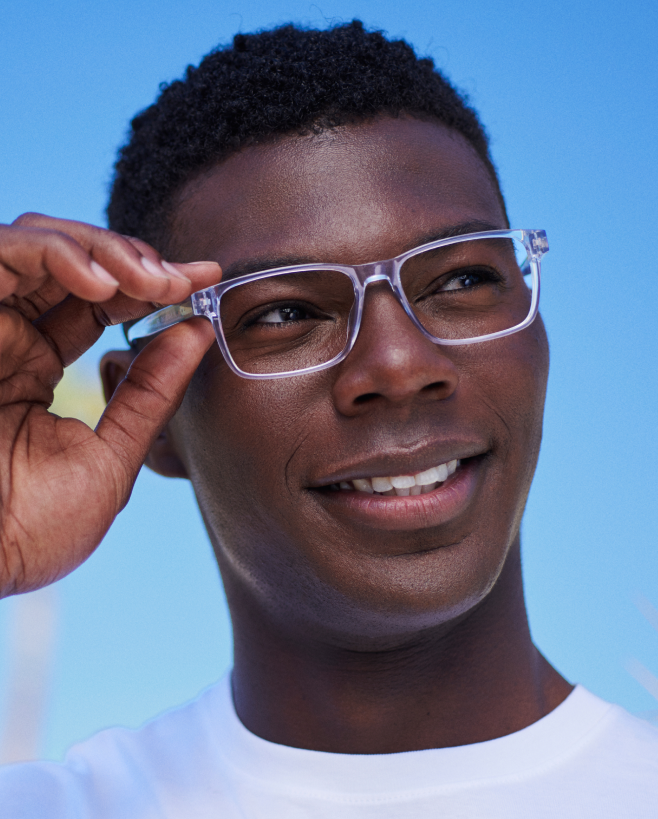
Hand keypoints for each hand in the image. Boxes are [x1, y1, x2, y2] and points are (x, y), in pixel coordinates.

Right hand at [0, 213, 220, 596]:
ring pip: (38, 242)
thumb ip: (152, 394)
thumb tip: (197, 332)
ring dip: (104, 250)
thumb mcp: (109, 457)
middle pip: (73, 262)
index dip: (152, 285)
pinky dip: (55, 253)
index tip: (205, 280)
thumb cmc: (29, 530)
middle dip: (136, 261)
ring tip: (153, 280)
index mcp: (34, 366)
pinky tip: (103, 282)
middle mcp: (4, 335)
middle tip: (185, 278)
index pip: (98, 304)